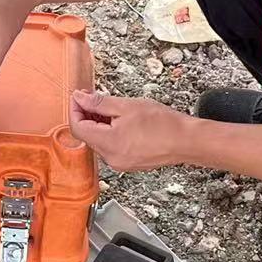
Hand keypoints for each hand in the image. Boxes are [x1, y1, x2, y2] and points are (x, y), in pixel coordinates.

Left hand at [67, 90, 189, 171]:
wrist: (186, 141)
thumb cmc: (163, 123)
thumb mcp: (127, 106)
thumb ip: (99, 103)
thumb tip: (80, 98)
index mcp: (108, 144)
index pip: (77, 127)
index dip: (75, 109)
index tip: (79, 96)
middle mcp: (111, 158)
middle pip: (87, 135)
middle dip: (87, 115)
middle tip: (94, 98)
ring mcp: (119, 164)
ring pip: (98, 141)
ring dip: (99, 124)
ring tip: (111, 109)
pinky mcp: (128, 164)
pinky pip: (110, 147)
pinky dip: (109, 134)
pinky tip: (120, 122)